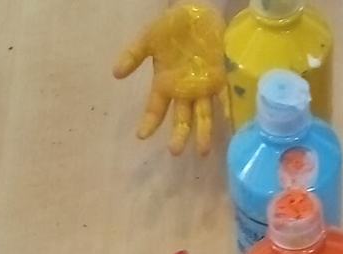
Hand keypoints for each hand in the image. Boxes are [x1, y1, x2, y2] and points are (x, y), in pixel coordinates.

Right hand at [114, 2, 228, 155]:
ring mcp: (202, 87)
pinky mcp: (219, 78)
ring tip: (202, 151)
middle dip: (179, 134)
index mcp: (165, 84)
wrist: (196, 10)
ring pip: (202, 114)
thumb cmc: (171, 26)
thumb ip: (134, 55)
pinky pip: (224, 97)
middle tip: (175, 151)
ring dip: (203, 132)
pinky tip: (227, 123)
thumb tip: (115, 73)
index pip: (155, 109)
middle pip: (181, 118)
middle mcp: (184, 92)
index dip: (149, 122)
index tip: (142, 136)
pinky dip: (226, 110)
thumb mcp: (149, 38)